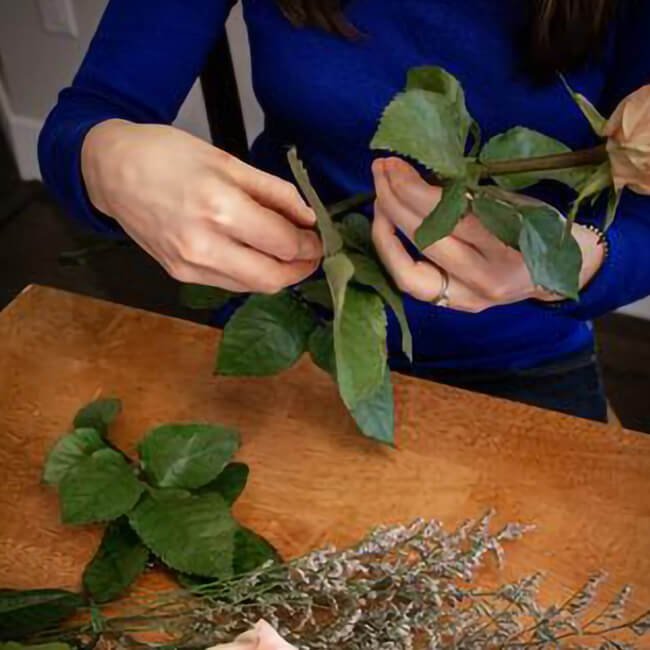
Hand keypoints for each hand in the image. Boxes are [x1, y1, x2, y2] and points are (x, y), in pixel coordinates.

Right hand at [82, 120, 322, 292]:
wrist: (111, 170)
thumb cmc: (167, 156)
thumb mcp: (228, 162)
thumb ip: (275, 193)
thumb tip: (308, 218)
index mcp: (220, 209)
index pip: (284, 244)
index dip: (311, 245)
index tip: (319, 237)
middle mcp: (204, 245)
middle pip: (273, 278)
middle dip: (300, 268)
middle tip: (311, 252)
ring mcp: (190, 265)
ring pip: (253, 286)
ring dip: (278, 274)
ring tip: (285, 252)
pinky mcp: (180, 275)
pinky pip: (229, 283)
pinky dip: (251, 273)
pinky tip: (254, 254)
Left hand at [371, 157, 604, 311]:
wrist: (563, 270)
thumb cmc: (541, 226)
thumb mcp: (514, 203)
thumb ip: (470, 197)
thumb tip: (415, 175)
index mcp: (508, 243)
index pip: (449, 216)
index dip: (414, 190)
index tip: (395, 164)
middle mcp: (485, 277)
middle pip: (426, 240)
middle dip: (394, 202)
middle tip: (381, 171)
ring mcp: (469, 298)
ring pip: (410, 272)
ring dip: (386, 233)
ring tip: (379, 199)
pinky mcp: (457, 305)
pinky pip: (415, 284)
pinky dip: (395, 256)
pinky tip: (387, 229)